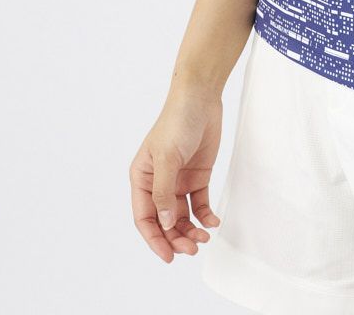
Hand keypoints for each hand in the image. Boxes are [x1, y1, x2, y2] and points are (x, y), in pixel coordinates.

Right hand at [129, 86, 223, 262]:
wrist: (201, 98)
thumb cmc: (177, 121)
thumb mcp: (167, 157)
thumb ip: (164, 192)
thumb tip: (165, 224)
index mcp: (141, 178)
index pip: (144, 217)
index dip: (154, 239)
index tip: (168, 256)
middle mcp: (158, 182)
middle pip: (164, 221)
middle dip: (176, 238)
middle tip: (192, 249)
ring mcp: (178, 180)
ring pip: (181, 216)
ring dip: (190, 230)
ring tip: (203, 238)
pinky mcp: (197, 176)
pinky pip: (199, 204)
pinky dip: (204, 216)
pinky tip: (212, 222)